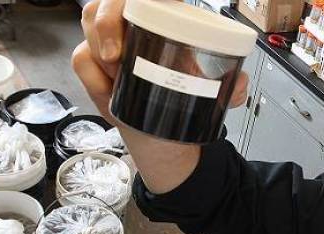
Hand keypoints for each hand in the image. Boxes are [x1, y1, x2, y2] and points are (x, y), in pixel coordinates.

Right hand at [72, 0, 249, 121]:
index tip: (140, 4)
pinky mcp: (93, 59)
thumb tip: (241, 83)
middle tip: (117, 56)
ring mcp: (110, 37)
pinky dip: (95, 77)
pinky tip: (110, 92)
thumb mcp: (210, 91)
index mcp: (166, 15)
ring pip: (89, 17)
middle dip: (106, 21)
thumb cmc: (181, 97)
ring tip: (117, 75)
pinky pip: (82, 57)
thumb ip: (232, 87)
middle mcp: (133, 20)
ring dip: (99, 45)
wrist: (160, 131)